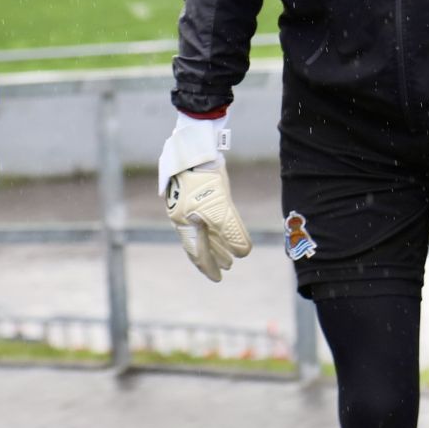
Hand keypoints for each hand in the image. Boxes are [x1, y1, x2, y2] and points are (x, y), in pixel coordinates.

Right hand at [157, 113, 251, 281]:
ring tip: (230, 253)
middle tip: (228, 267)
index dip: (208, 266)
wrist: (196, 148)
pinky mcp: (200, 191)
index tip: (218, 278)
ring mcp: (191, 204)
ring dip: (218, 243)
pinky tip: (226, 225)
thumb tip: (244, 253)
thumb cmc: (204, 181)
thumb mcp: (220, 209)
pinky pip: (209, 216)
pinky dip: (218, 226)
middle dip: (214, 256)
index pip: (197, 253)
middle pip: (200, 243)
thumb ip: (231, 233)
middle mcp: (185, 217)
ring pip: (205, 230)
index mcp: (185, 224)